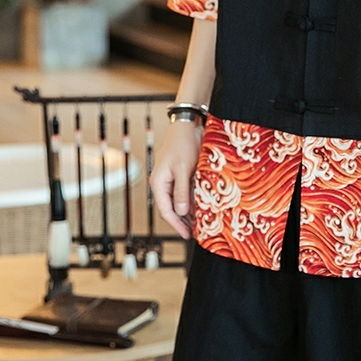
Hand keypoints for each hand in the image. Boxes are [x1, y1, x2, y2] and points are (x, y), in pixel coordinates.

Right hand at [148, 120, 203, 238]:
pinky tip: (201, 207)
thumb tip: (180, 211)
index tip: (186, 235)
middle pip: (171, 208)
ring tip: (199, 224)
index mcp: (159, 182)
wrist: (188, 124)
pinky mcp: (181, 173)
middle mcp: (164, 182)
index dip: (176, 224)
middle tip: (195, 233)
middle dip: (182, 221)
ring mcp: (172, 178)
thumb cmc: (183, 143)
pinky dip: (192, 200)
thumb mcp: (184, 169)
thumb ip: (182, 191)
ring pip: (179, 201)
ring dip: (188, 212)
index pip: (166, 210)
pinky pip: (185, 191)